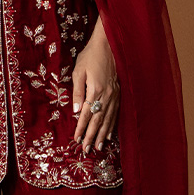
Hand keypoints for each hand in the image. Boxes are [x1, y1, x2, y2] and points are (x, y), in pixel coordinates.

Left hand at [71, 16, 119, 153]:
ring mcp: (115, 95)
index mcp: (95, 90)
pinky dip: (112, 125)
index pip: (86, 114)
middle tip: (87, 150)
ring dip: (102, 134)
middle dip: (91, 136)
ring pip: (108, 119)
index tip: (76, 140)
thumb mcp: (78, 71)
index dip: (81, 128)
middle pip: (98, 121)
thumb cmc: (90, 56)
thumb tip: (75, 110)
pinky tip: (109, 134)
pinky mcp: (118, 93)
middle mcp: (107, 95)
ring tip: (98, 147)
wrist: (109, 44)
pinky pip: (115, 113)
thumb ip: (77, 91)